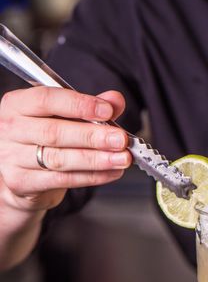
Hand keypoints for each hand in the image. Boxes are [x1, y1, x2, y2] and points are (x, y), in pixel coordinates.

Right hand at [0, 87, 131, 212]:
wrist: (22, 176)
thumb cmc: (44, 140)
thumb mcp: (65, 118)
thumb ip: (90, 108)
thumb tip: (115, 100)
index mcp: (17, 104)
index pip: (46, 99)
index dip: (80, 105)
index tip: (107, 111)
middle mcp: (10, 129)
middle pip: (54, 132)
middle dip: (93, 136)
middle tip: (121, 139)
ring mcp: (12, 158)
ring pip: (59, 159)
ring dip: (97, 159)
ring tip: (122, 158)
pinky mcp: (21, 183)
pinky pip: (62, 180)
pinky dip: (92, 176)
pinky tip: (111, 172)